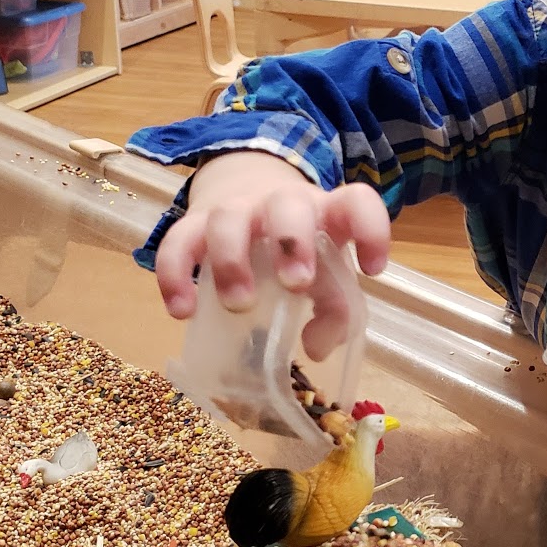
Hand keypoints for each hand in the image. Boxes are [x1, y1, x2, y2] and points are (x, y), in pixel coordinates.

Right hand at [154, 151, 391, 322]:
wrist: (244, 198)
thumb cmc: (297, 250)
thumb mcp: (325, 275)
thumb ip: (333, 311)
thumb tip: (317, 348)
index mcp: (325, 214)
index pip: (356, 202)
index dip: (371, 230)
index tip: (371, 269)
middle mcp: (282, 204)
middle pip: (287, 206)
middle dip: (291, 242)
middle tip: (294, 284)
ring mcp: (236, 209)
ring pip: (228, 217)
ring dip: (231, 260)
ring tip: (239, 305)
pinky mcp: (194, 222)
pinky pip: (177, 240)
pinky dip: (175, 275)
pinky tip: (183, 312)